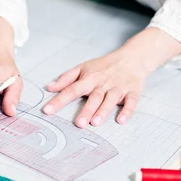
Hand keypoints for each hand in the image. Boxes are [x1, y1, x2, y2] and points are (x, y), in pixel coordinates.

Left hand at [42, 28, 180, 127]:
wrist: (132, 57)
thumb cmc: (104, 66)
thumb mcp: (83, 68)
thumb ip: (66, 79)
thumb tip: (49, 87)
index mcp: (89, 78)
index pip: (72, 89)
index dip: (59, 100)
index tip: (48, 110)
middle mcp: (103, 83)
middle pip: (93, 97)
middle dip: (86, 110)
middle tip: (79, 123)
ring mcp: (118, 87)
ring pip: (110, 100)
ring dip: (103, 111)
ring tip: (95, 122)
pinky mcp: (132, 92)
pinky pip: (130, 102)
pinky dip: (127, 110)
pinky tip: (121, 120)